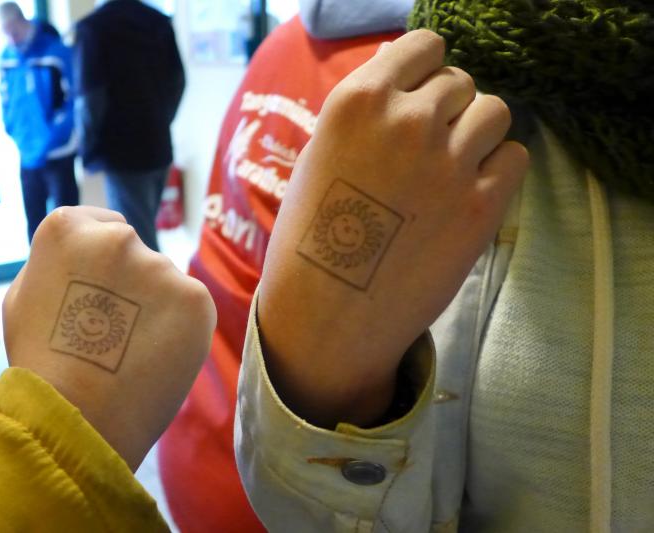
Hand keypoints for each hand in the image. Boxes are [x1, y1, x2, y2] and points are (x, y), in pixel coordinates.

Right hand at [2, 207, 215, 469]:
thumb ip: (55, 263)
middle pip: (135, 254)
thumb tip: (80, 251)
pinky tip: (156, 357)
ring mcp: (160, 265)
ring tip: (132, 352)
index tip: (94, 294)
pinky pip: (190, 307)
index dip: (100, 264)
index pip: (102, 225)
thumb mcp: (22, 297)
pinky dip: (180, 328)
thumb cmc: (40, 363)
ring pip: (164, 282)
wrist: (76, 416)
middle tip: (113, 331)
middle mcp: (118, 237)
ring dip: (156, 307)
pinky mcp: (194, 297)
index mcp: (68, 228)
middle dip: (129, 284)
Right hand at [258, 30, 528, 427]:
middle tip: (428, 150)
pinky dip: (497, 169)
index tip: (420, 97)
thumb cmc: (310, 238)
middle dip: (447, 110)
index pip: (424, 46)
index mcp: (358, 100)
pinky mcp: (480, 205)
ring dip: (477, 133)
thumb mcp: (319, 157)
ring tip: (453, 168)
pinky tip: (468, 193)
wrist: (326, 311)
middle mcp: (407, 120)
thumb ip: (366, 116)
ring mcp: (448, 162)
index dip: (425, 72)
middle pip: (459, 81)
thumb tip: (404, 86)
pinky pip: (513, 157)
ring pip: (495, 111)